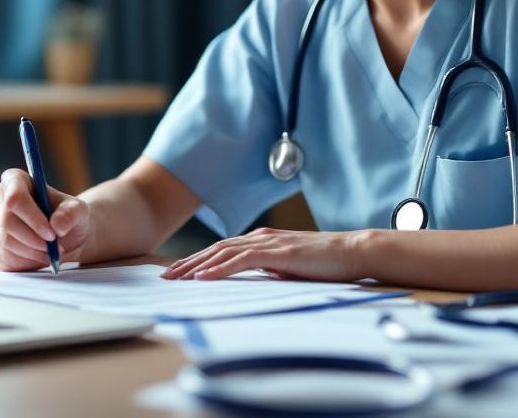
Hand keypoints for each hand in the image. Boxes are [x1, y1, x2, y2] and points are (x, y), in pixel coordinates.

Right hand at [0, 168, 90, 270]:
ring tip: (51, 252)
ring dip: (33, 252)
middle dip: (34, 240)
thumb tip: (57, 226)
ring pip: (7, 242)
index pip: (15, 197)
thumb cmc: (67, 216)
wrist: (62, 236)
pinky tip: (39, 256)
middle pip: (8, 222)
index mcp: (15, 180)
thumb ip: (71, 214)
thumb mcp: (78, 210)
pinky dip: (26, 262)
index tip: (51, 234)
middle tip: (55, 248)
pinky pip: (5, 258)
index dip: (32, 218)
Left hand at [160, 227, 370, 281]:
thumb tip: (253, 279)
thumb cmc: (324, 263)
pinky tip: (205, 277)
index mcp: (262, 241)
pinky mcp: (278, 252)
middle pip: (215, 249)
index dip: (197, 260)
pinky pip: (242, 260)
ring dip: (197, 265)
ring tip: (177, 278)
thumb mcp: (289, 268)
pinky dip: (220, 268)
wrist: (352, 251)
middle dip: (188, 263)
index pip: (222, 250)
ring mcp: (268, 243)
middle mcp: (260, 238)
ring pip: (223, 253)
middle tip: (166, 277)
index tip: (178, 273)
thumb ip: (270, 269)